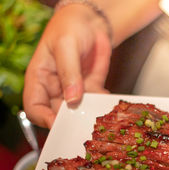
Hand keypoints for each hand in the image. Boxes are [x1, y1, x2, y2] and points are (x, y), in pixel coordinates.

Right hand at [23, 4, 111, 127]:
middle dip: (72, 119)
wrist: (90, 20)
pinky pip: (96, 100)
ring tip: (99, 109)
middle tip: (86, 120)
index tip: (61, 124)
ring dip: (90, 112)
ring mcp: (74, 89)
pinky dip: (102, 101)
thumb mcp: (66, 46)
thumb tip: (72, 99)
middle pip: (59, 114)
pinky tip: (107, 98)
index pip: (35, 107)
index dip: (45, 119)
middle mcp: (55, 87)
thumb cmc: (69, 26)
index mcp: (39, 78)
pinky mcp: (90, 87)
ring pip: (80, 110)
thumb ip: (69, 72)